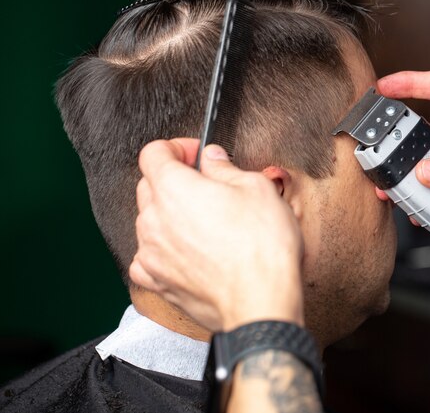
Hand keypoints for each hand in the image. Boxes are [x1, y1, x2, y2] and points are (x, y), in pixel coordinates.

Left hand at [130, 139, 304, 330]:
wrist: (261, 303)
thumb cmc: (262, 249)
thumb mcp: (257, 189)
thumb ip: (225, 168)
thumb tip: (213, 159)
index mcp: (174, 189)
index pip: (154, 152)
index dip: (177, 147)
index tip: (196, 155)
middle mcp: (154, 219)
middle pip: (149, 185)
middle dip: (174, 179)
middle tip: (206, 186)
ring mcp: (152, 253)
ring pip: (149, 221)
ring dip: (169, 214)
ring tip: (205, 221)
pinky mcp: (158, 282)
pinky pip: (147, 256)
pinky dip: (162, 248)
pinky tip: (186, 250)